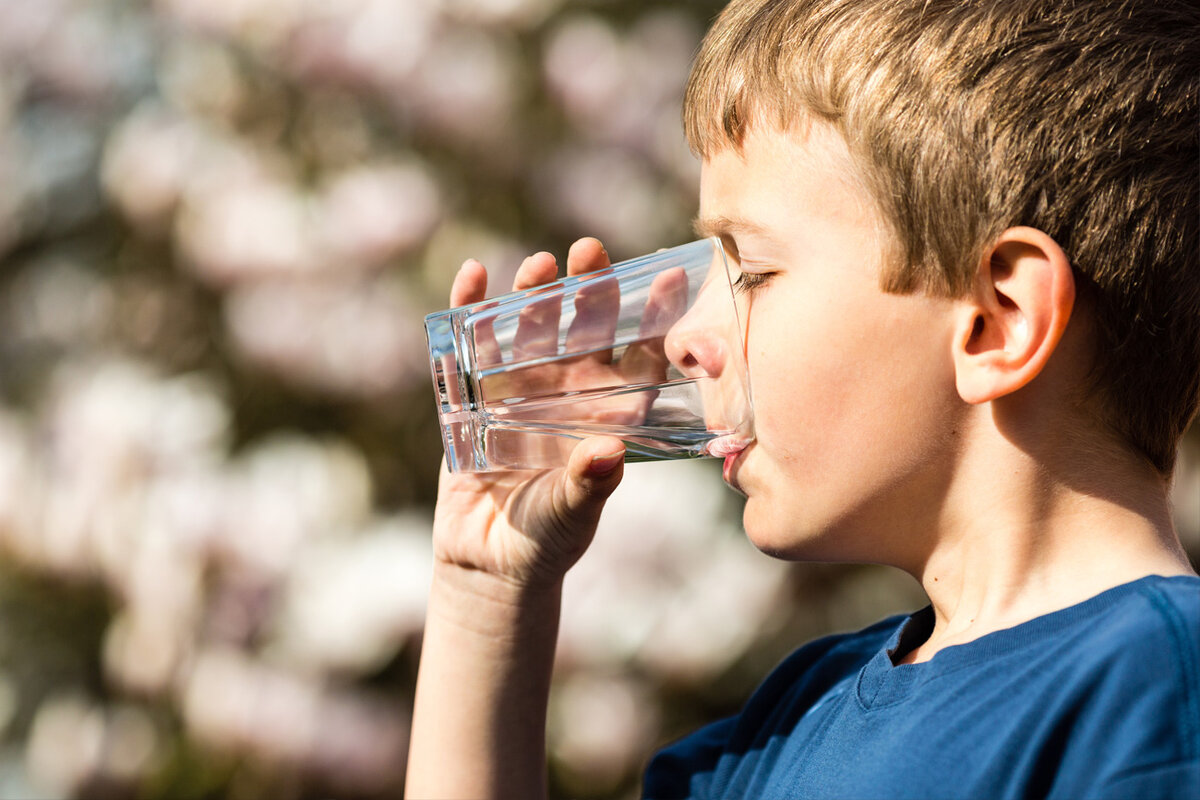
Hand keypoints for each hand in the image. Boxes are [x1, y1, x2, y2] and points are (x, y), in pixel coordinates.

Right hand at [432, 238, 631, 588]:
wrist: (489, 560)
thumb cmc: (546, 540)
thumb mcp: (570, 516)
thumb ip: (588, 487)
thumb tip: (608, 454)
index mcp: (607, 415)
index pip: (638, 360)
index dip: (655, 321)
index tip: (671, 278)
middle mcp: (569, 393)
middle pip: (582, 330)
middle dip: (587, 291)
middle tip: (590, 250)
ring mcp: (520, 389)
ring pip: (529, 330)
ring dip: (533, 295)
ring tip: (539, 264)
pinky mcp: (473, 395)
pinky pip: (471, 347)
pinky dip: (468, 310)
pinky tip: (473, 274)